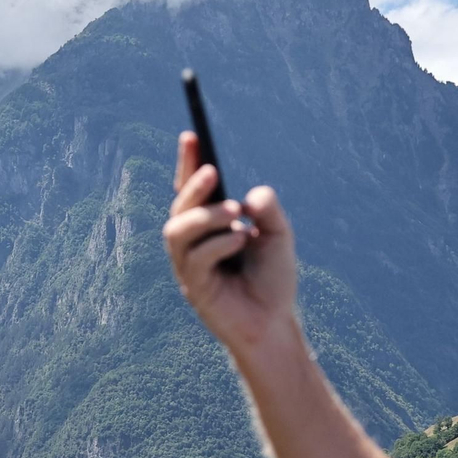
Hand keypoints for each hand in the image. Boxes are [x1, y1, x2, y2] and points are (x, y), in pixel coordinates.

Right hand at [162, 132, 298, 354]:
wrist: (273, 323)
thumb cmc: (272, 279)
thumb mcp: (279, 236)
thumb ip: (269, 211)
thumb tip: (251, 196)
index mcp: (209, 225)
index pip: (192, 189)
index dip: (187, 162)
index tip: (191, 134)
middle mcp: (193, 242)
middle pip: (179, 206)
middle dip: (192, 186)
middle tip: (213, 171)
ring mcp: (189, 265)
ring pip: (177, 231)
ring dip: (205, 216)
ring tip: (235, 214)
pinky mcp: (193, 286)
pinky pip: (195, 258)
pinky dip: (218, 245)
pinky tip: (241, 241)